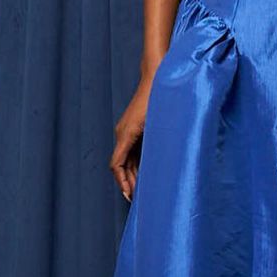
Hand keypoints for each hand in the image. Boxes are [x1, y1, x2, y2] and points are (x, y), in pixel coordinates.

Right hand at [110, 76, 153, 201]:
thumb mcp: (159, 125)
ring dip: (132, 174)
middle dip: (128, 182)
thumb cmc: (159, 99)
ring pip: (126, 158)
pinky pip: (130, 150)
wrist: (157, 77)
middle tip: (137, 199)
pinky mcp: (133, 128)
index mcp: (125, 134)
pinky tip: (145, 172)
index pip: (117, 164)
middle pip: (121, 164)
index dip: (122, 181)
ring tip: (141, 190)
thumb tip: (156, 167)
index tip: (129, 195)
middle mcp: (122, 133)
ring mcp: (126, 130)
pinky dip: (135, 164)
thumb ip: (155, 145)